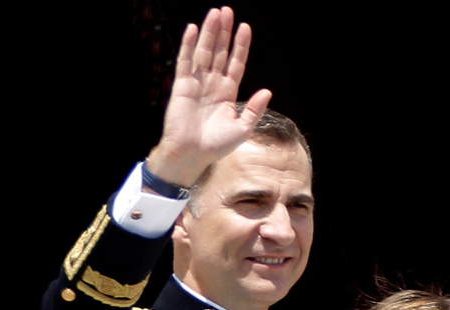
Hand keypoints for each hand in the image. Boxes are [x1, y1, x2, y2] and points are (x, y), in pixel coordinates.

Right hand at [146, 6, 270, 186]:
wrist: (193, 154)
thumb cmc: (217, 145)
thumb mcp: (242, 129)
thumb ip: (254, 109)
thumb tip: (267, 91)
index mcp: (227, 93)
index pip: (235, 64)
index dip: (240, 46)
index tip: (245, 28)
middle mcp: (213, 84)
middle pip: (220, 52)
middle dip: (224, 32)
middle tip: (227, 11)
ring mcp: (197, 83)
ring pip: (204, 52)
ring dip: (209, 32)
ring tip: (215, 13)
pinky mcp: (182, 85)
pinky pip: (185, 61)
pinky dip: (188, 45)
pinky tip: (193, 29)